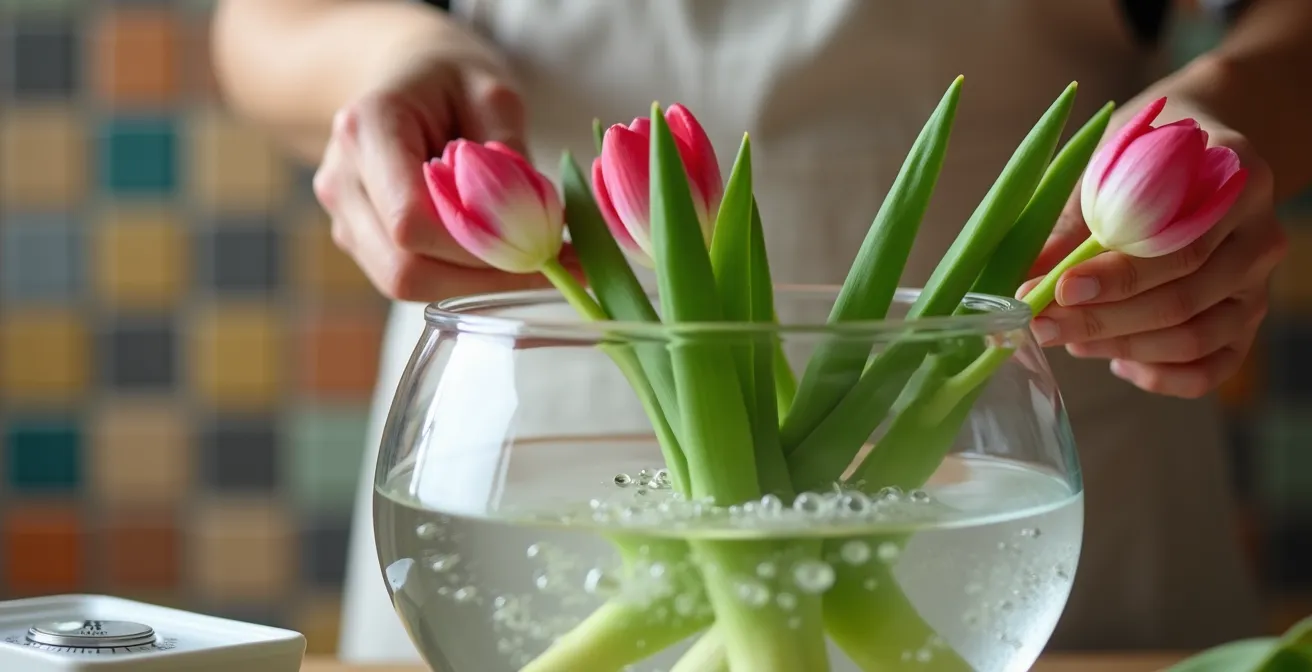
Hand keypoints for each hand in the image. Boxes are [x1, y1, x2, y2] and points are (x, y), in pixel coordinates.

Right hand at [312, 39, 572, 301]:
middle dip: (481, 277)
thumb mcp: (493, 92)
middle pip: (403, 266)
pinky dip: (460, 278)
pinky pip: (409, 277)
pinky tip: (504, 260)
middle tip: (549, 267)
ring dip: (474, 284)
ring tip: (534, 264)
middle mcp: (343, 178)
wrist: (403, 74)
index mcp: (366, 129)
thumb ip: (509, 153)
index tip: (541, 244)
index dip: (476, 247)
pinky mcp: (359, 238)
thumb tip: (536, 224)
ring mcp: (344, 214)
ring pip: (404, 283)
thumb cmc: (449, 76)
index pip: (410, 219)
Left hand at [1023, 103, 1287, 398]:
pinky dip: (1161, 376)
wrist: (1194, 152)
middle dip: (1103, 320)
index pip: (1178, 247)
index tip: (1060, 288)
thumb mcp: (1108, 171)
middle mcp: (1258, 237)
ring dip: (1122, 346)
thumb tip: (1027, 278)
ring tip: (1070, 339)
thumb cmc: (1145, 159)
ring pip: (1195, 338)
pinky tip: (1118, 363)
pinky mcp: (1248, 323)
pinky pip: (1212, 367)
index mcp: (1234, 184)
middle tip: (1044, 325)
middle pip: (1184, 299)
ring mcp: (1257, 285)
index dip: (1116, 277)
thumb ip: (1073, 225)